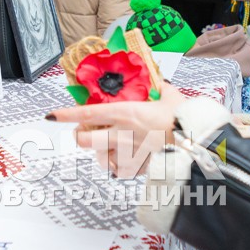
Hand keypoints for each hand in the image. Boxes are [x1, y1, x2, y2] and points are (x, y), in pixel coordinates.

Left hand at [48, 83, 185, 176]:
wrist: (198, 144)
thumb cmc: (184, 118)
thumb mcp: (169, 95)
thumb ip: (159, 86)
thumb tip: (156, 78)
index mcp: (125, 113)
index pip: (87, 113)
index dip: (66, 114)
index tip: (52, 115)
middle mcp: (122, 133)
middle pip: (85, 140)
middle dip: (81, 137)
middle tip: (85, 132)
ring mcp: (129, 153)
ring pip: (100, 158)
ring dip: (101, 152)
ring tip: (110, 147)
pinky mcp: (138, 168)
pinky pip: (119, 170)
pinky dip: (119, 166)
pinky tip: (126, 159)